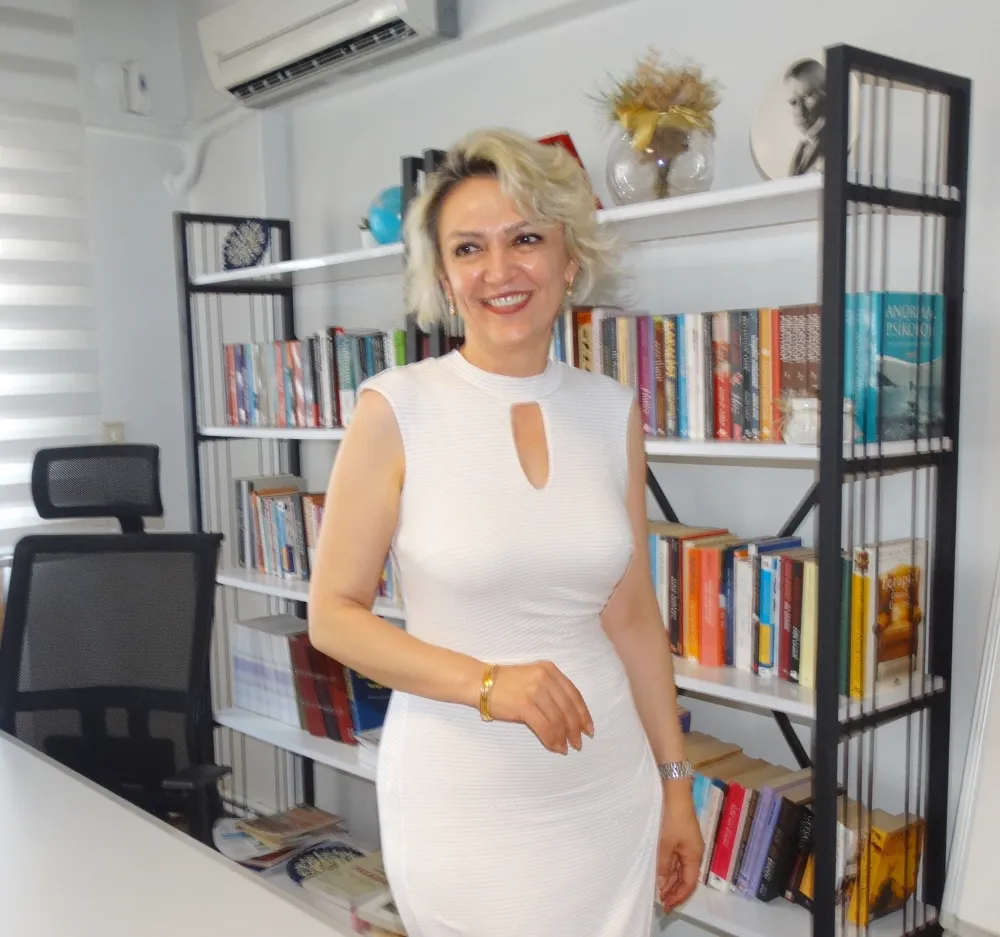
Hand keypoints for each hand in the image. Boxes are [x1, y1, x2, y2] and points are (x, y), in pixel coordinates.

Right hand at [487, 662, 592, 753]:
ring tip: (565, 748)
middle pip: (568, 708)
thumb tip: (569, 719)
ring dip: (564, 737)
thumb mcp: (534, 678)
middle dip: (576, 729)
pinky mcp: (524, 704)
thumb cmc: (507, 683)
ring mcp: (535, 690)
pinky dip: (552, 739)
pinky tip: (554, 746)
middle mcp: (545, 678)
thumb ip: (552, 691)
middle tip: (578, 743)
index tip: (588, 728)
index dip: (584, 714)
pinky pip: (545, 726)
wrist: (481, 683)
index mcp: (550, 670)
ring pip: (558, 720)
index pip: (574, 694)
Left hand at [656, 782, 702, 910]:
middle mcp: (693, 853)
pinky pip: (675, 859)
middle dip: (673, 890)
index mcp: (694, 856)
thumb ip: (663, 865)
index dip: (679, 896)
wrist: (674, 793)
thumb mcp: (665, 843)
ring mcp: (687, 845)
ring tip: (657, 891)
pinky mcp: (680, 838)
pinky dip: (668, 868)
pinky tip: (658, 873)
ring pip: (679, 869)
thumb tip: (660, 885)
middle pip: (685, 877)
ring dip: (669, 880)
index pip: (689, 883)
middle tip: (660, 902)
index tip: (667, 906)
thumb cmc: (672, 818)